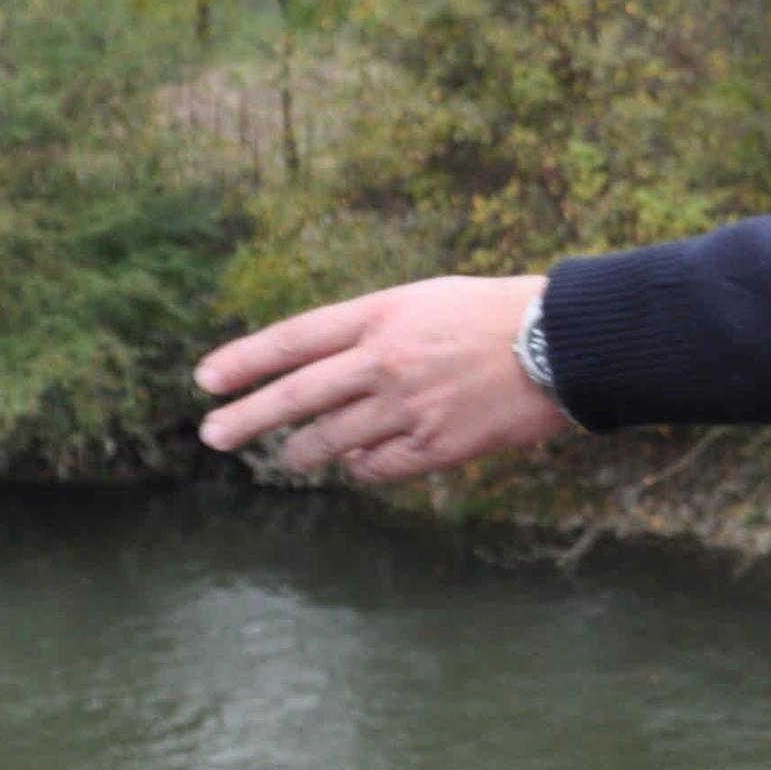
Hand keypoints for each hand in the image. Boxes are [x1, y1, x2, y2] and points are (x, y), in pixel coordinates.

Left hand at [196, 275, 572, 481]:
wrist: (564, 344)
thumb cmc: (501, 313)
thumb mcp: (429, 300)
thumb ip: (377, 331)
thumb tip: (330, 370)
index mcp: (381, 314)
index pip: (293, 339)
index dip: (245, 360)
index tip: (206, 379)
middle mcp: (384, 360)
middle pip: (296, 395)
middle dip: (247, 417)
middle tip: (211, 434)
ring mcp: (407, 407)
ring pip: (331, 439)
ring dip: (301, 451)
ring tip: (288, 457)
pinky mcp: (435, 446)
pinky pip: (377, 467)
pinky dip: (360, 468)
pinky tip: (355, 466)